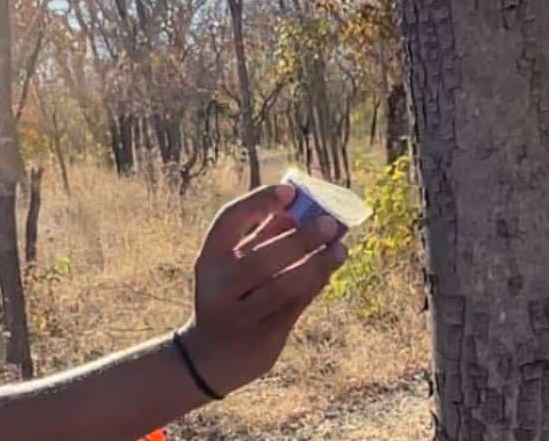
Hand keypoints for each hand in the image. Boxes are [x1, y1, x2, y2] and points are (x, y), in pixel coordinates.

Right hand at [178, 184, 347, 396]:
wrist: (211, 356)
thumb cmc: (230, 294)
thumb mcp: (235, 264)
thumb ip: (261, 235)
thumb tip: (300, 205)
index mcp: (208, 259)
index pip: (228, 220)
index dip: (259, 201)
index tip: (291, 190)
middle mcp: (219, 288)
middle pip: (261, 259)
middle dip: (300, 239)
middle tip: (330, 223)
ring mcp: (240, 317)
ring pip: (285, 287)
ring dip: (318, 264)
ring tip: (340, 247)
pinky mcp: (263, 338)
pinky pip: (296, 305)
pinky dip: (316, 282)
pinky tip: (331, 267)